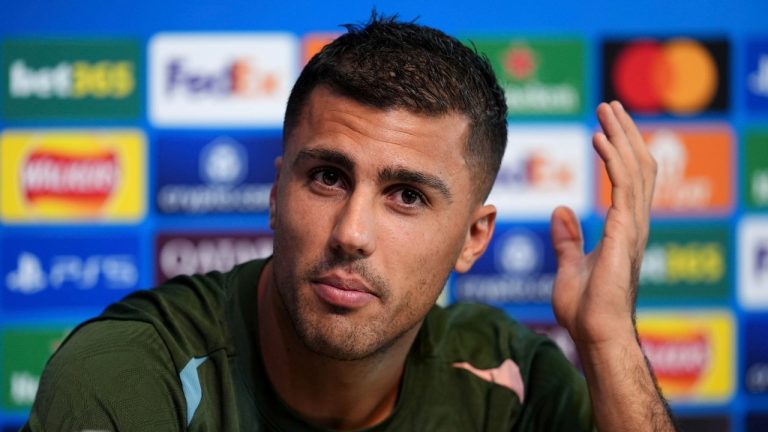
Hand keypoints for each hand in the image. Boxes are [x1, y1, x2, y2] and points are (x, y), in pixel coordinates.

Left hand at [550, 101, 656, 347]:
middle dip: (625, 133)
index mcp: (624, 229)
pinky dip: (613, 159)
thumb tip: (560, 211)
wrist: (594, 333)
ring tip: (606, 110)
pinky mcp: (624, 233)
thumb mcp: (571, 265)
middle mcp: (634, 224)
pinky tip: (600, 139)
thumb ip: (569, 238)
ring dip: (621, 136)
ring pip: (635, 169)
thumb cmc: (585, 308)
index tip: (607, 126)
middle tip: (610, 106)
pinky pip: (622, 186)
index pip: (629, 179)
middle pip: (638, 166)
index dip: (621, 149)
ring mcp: (633, 228)